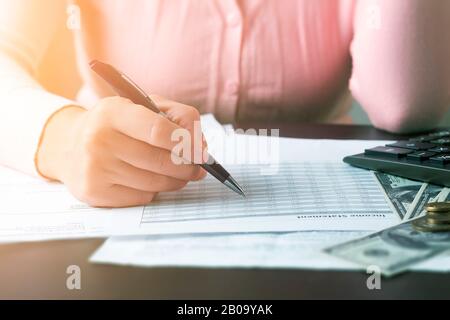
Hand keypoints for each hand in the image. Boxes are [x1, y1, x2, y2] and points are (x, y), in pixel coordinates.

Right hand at [37, 96, 206, 207]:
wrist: (69, 146)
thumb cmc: (116, 125)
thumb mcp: (143, 106)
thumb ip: (178, 117)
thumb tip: (200, 146)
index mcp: (113, 112)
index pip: (158, 130)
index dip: (187, 144)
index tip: (201, 152)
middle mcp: (99, 140)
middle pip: (160, 161)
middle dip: (187, 167)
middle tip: (197, 167)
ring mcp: (95, 169)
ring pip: (155, 183)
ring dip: (175, 181)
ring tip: (177, 173)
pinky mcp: (95, 193)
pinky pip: (142, 197)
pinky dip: (154, 191)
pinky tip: (148, 180)